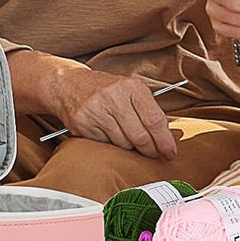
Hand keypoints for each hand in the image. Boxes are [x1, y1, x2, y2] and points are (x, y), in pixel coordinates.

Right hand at [54, 69, 177, 160]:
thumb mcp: (130, 90)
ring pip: (123, 144)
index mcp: (132, 87)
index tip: (170, 153)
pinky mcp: (83, 124)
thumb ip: (147, 110)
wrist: (69, 84)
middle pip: (140, 136)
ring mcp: (97, 111)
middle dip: (150, 150)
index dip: (164, 140)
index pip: (154, 119)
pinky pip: (105, 145)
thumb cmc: (106, 90)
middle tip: (155, 155)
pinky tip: (110, 137)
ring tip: (130, 142)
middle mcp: (114, 97)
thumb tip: (166, 137)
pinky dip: (111, 147)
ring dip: (130, 149)